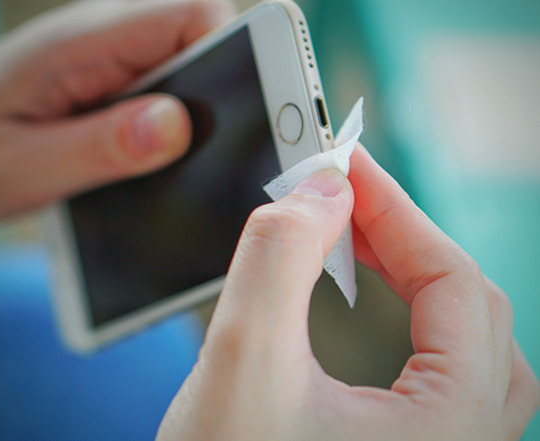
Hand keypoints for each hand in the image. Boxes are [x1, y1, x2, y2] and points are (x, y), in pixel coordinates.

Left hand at [0, 0, 233, 219]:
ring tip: (204, 170)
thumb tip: (177, 127)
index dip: (241, 51)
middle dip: (240, 92)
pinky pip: (171, 94)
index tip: (259, 106)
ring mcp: (114, 63)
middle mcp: (108, 42)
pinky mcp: (114, 88)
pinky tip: (173, 168)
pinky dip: (185, 129)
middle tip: (244, 151)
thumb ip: (100, 147)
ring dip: (212, 116)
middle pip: (209, 41)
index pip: (192, 13)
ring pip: (195, 70)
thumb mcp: (21, 164)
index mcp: (86, 43)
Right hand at [156, 145, 539, 440]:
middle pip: (469, 309)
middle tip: (345, 198)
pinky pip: (436, 368)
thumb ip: (278, 258)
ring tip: (359, 238)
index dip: (399, 212)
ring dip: (414, 276)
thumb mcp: (241, 362)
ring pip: (462, 341)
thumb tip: (322, 191)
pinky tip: (367, 302)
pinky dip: (407, 317)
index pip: (457, 286)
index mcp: (451, 430)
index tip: (347, 166)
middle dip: (404, 239)